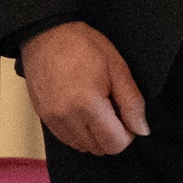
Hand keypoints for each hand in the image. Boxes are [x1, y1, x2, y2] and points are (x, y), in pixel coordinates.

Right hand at [19, 20, 149, 156]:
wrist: (45, 33)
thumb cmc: (82, 45)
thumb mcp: (117, 68)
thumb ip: (132, 102)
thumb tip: (141, 130)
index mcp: (88, 105)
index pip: (115, 144)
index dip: (128, 134)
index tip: (125, 115)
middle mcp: (66, 117)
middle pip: (99, 148)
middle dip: (111, 135)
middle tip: (112, 110)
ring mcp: (51, 118)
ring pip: (82, 146)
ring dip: (93, 135)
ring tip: (95, 110)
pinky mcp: (41, 115)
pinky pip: (65, 138)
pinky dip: (77, 132)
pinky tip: (80, 111)